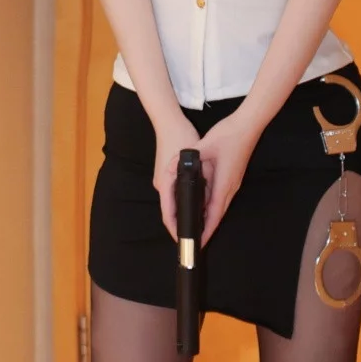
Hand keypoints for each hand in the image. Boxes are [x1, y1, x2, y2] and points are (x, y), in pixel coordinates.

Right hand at [153, 113, 202, 241]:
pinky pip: (177, 194)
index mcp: (165, 181)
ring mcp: (164, 179)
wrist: (167, 119)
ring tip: (199, 229)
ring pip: (175, 203)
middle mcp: (162, 183)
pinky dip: (186, 203)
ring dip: (186, 215)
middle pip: (172, 211)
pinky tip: (197, 207)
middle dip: (184, 226)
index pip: (169, 213)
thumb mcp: (191, 153)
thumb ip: (194, 172)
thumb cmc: (178, 135)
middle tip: (196, 240)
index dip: (177, 230)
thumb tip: (198, 189)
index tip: (186, 243)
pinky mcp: (167, 175)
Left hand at [194, 112, 260, 244]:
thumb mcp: (204, 146)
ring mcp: (233, 183)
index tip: (198, 243)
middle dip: (206, 228)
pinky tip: (203, 207)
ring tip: (195, 228)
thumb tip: (173, 167)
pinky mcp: (233, 177)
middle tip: (193, 240)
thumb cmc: (228, 135)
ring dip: (209, 218)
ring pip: (219, 206)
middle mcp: (230, 187)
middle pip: (217, 214)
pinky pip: (221, 197)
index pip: (214, 214)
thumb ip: (188, 159)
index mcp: (224, 183)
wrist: (248, 125)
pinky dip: (211, 206)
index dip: (206, 230)